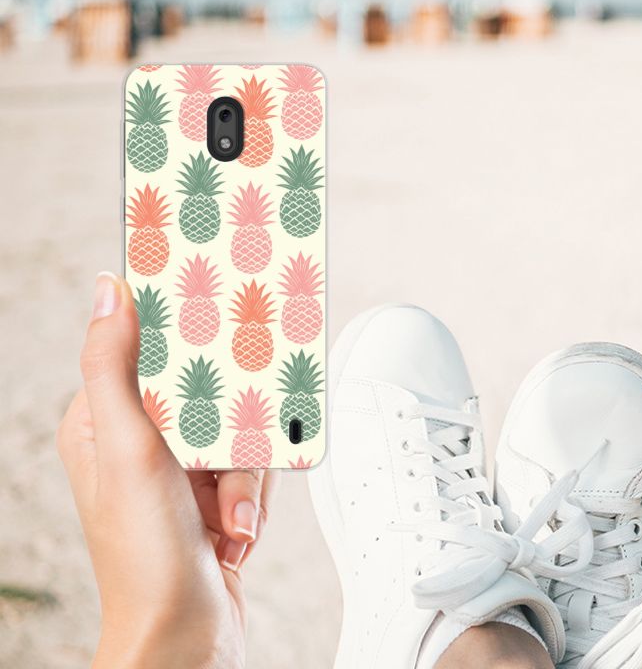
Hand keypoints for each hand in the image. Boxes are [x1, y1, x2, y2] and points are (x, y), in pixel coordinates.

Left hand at [57, 272, 276, 668]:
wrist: (185, 637)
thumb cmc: (146, 557)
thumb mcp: (128, 450)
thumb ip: (114, 368)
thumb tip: (109, 293)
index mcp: (102, 422)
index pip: (147, 351)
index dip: (187, 335)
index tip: (219, 315)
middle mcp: (139, 444)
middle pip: (208, 392)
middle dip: (231, 433)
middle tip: (231, 451)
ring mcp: (178, 473)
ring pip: (239, 431)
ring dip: (244, 478)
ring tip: (228, 516)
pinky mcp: (212, 496)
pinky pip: (253, 468)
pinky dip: (253, 499)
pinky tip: (235, 530)